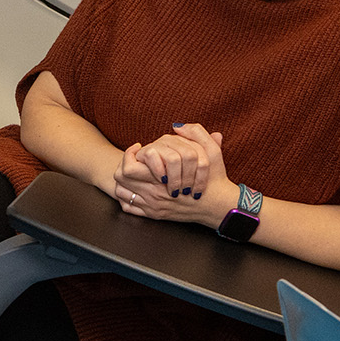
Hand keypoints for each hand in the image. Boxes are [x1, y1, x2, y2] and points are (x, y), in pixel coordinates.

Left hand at [112, 123, 235, 225]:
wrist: (218, 206)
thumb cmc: (215, 179)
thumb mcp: (212, 151)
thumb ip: (197, 133)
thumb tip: (177, 126)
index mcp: (162, 176)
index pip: (128, 166)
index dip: (130, 154)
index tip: (138, 148)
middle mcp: (153, 193)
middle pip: (121, 179)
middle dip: (124, 165)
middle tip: (133, 160)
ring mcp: (152, 206)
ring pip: (121, 192)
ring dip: (124, 181)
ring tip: (132, 173)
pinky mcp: (154, 215)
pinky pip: (128, 207)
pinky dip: (126, 198)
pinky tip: (134, 190)